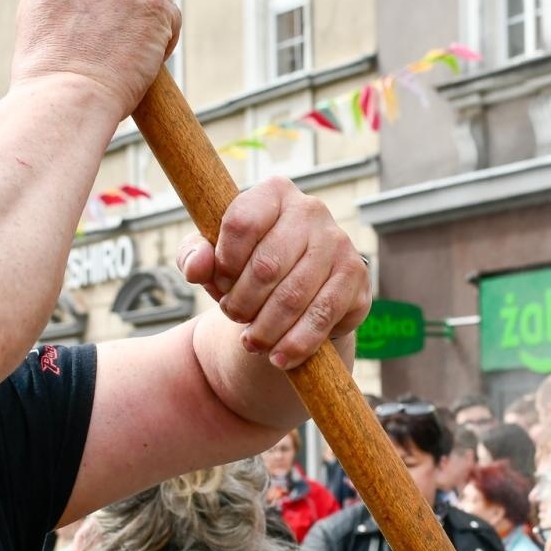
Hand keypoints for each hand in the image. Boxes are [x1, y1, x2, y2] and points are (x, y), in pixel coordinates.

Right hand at [13, 0, 180, 116]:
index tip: (108, 1)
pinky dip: (163, 41)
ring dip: (147, 16)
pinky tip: (138, 62)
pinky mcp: (154, 3)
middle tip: (123, 27)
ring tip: (124, 52)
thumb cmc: (48, 72)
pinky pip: (171, 16)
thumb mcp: (40, 11)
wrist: (65, 97)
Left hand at [178, 177, 371, 369]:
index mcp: (274, 193)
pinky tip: (279, 357)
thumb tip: (196, 266)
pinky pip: (321, 317)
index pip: (241, 223)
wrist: (299, 295)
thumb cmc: (251, 269)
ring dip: (265, 329)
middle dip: (242, 303)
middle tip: (234, 317)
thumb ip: (195, 255)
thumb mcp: (215, 259)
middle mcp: (311, 209)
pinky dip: (295, 343)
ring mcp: (338, 242)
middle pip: (265, 266)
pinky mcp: (356, 277)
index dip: (224, 263)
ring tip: (252, 343)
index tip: (220, 283)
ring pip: (292, 296)